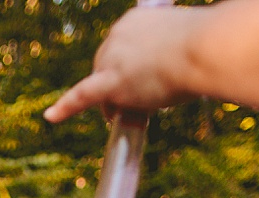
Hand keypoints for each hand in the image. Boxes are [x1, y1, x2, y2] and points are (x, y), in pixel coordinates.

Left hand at [44, 5, 196, 122]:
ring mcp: (111, 58)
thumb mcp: (188, 43)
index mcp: (134, 20)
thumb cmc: (208, 47)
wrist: (206, 50)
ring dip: (118, 101)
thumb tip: (182, 71)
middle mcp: (117, 35)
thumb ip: (173, 55)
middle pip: (107, 68)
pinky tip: (50, 117)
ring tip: (142, 107)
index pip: (122, 49)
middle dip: (122, 86)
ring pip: (104, 88)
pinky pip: (82, 96)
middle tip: (147, 95)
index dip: (131, 66)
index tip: (148, 73)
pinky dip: (65, 107)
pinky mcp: (111, 82)